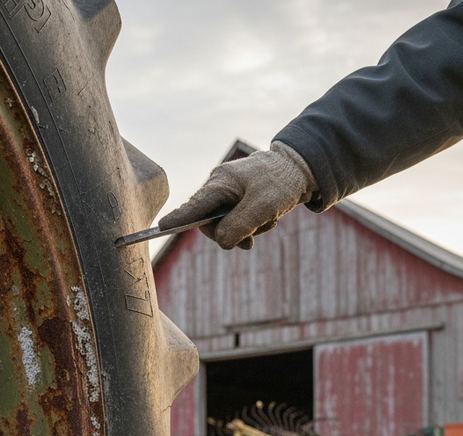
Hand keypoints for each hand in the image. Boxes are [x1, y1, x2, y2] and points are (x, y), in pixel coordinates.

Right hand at [158, 142, 316, 249]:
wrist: (302, 168)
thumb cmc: (281, 183)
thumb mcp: (262, 208)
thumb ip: (238, 226)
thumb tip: (220, 240)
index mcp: (221, 183)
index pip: (194, 206)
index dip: (178, 219)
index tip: (160, 228)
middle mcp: (220, 186)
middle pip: (209, 222)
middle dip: (230, 234)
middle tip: (250, 240)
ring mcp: (228, 192)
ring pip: (226, 224)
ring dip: (246, 230)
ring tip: (266, 222)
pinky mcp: (238, 198)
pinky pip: (237, 220)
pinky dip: (252, 225)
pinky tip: (267, 219)